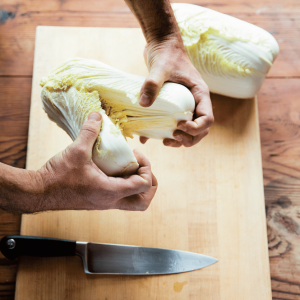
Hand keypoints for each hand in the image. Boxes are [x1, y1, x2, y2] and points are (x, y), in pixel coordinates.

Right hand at [36, 112, 156, 211]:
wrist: (40, 192)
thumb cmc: (57, 177)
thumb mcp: (76, 151)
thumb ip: (89, 132)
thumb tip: (97, 116)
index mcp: (111, 191)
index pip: (143, 184)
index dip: (146, 167)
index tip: (134, 154)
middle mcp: (111, 201)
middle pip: (143, 201)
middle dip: (149, 183)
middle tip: (141, 167)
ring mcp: (105, 203)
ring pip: (133, 201)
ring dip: (137, 184)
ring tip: (130, 167)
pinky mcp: (99, 200)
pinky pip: (121, 196)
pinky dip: (124, 184)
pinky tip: (114, 168)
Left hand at [139, 36, 213, 146]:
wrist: (162, 45)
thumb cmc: (166, 54)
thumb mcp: (159, 67)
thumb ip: (152, 84)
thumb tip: (144, 105)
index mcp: (200, 94)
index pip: (207, 119)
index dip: (196, 128)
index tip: (179, 126)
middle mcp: (195, 102)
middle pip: (201, 129)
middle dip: (190, 139)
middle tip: (173, 137)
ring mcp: (185, 105)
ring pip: (189, 131)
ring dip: (180, 140)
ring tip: (165, 142)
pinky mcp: (174, 107)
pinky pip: (174, 125)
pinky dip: (165, 134)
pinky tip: (151, 137)